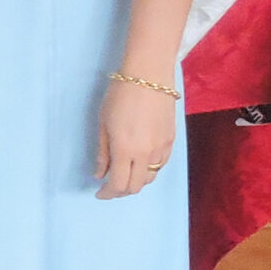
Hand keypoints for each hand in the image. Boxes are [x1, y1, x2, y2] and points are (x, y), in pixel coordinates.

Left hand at [95, 77, 178, 198]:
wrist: (149, 76)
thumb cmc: (119, 96)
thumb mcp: (103, 124)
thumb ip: (102, 153)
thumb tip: (100, 175)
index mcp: (125, 149)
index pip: (118, 184)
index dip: (107, 193)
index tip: (99, 193)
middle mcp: (145, 153)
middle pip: (135, 186)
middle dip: (121, 191)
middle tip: (110, 186)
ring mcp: (161, 148)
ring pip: (150, 178)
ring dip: (136, 181)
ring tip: (124, 173)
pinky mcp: (171, 141)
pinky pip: (160, 165)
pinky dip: (148, 169)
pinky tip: (139, 162)